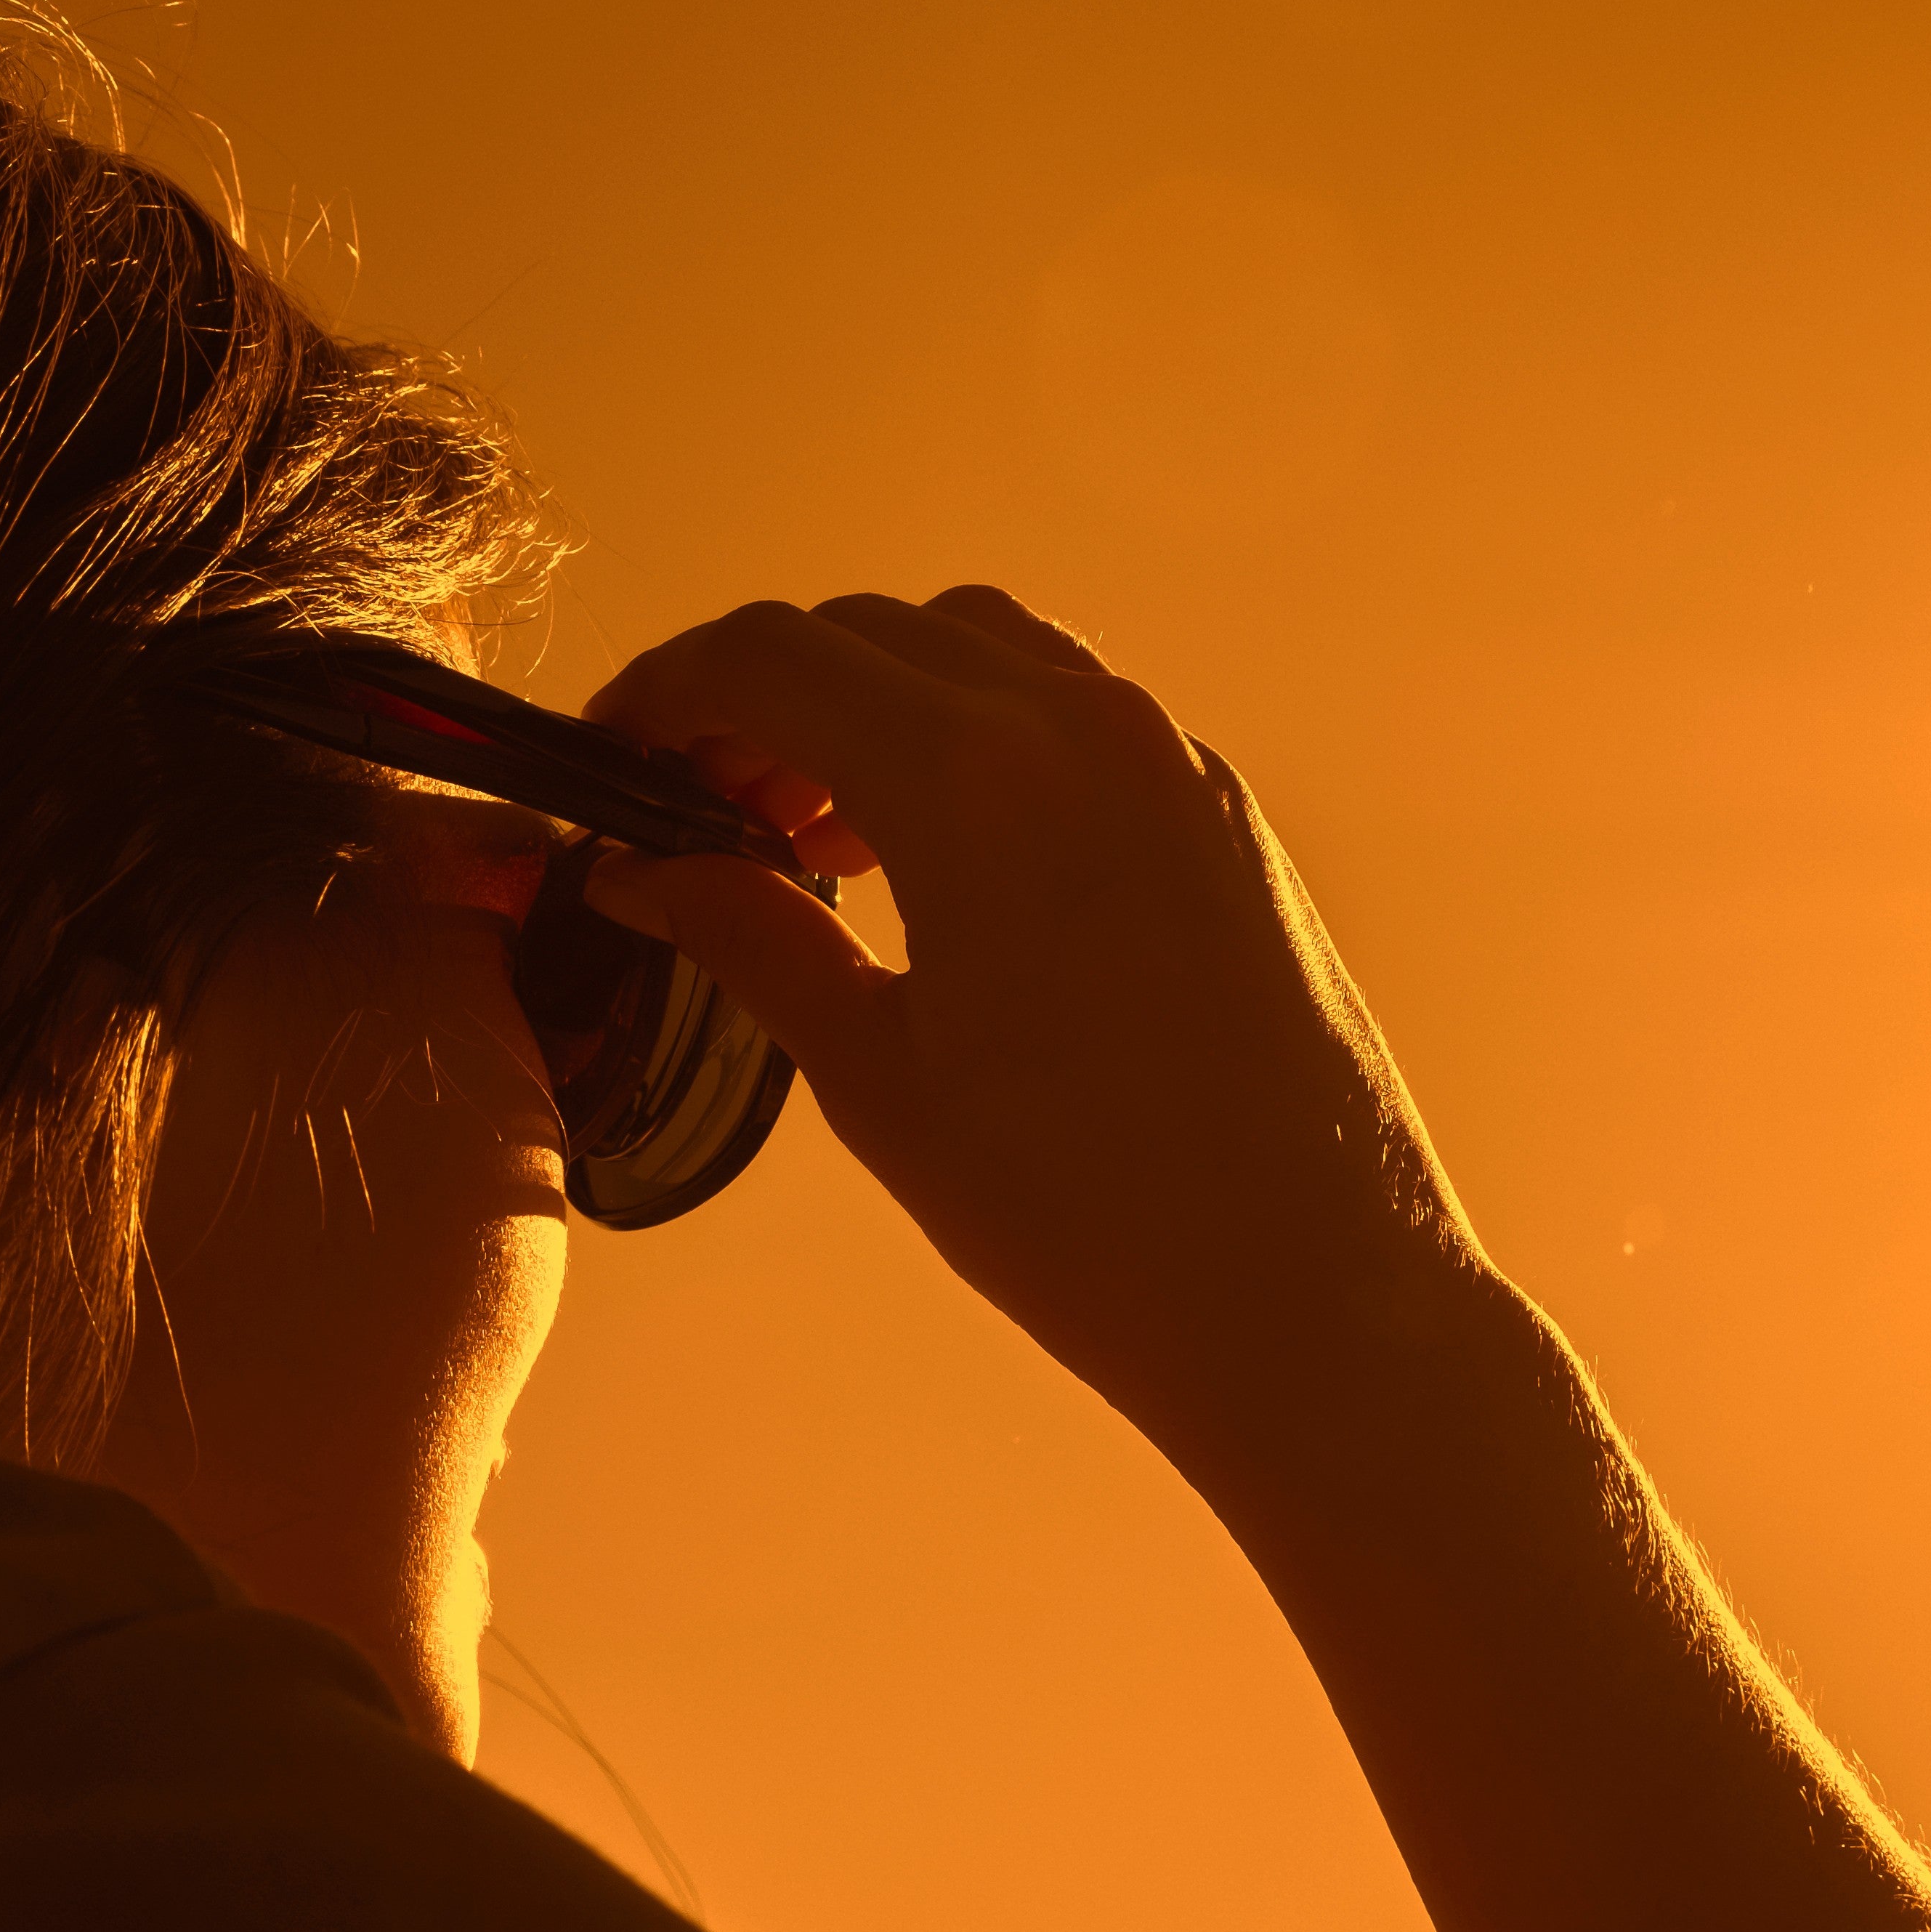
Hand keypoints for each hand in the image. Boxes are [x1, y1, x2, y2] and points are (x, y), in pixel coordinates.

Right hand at [582, 588, 1494, 1463]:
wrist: (1317, 1297)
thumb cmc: (1098, 1220)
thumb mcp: (881, 1080)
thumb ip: (755, 941)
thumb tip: (646, 875)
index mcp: (980, 780)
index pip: (771, 659)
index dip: (665, 692)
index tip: (613, 757)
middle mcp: (1087, 730)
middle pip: (869, 633)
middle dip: (759, 697)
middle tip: (693, 807)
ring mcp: (1172, 762)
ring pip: (978, 650)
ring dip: (871, 704)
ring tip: (808, 832)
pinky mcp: (1224, 814)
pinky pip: (1072, 713)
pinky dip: (976, 738)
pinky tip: (935, 857)